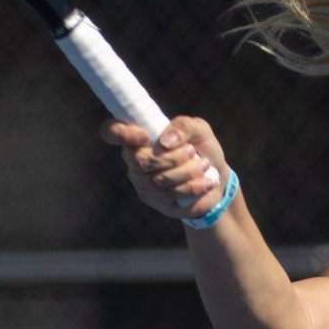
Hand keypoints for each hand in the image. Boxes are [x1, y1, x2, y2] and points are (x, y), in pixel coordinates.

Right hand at [100, 116, 230, 220]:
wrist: (216, 175)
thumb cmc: (201, 148)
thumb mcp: (198, 129)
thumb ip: (183, 126)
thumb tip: (165, 141)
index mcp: (140, 138)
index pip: (112, 131)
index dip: (119, 133)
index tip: (143, 136)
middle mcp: (135, 161)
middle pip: (141, 161)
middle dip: (173, 157)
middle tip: (192, 151)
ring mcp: (143, 184)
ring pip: (158, 180)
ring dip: (187, 172)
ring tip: (203, 165)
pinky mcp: (156, 202)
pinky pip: (169, 196)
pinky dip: (192, 187)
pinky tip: (206, 182)